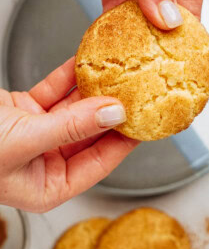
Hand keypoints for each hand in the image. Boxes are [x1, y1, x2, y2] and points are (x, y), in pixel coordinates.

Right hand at [0, 58, 137, 211]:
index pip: (100, 163)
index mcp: (48, 185)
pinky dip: (69, 76)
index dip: (124, 141)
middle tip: (137, 91)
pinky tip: (87, 63)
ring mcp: (36, 133)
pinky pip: (54, 91)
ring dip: (94, 91)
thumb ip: (71, 129)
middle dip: (112, 111)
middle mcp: (45, 160)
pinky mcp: (25, 111)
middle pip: (90, 133)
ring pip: (74, 110)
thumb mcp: (23, 142)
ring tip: (119, 73)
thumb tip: (113, 113)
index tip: (145, 120)